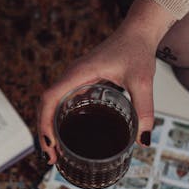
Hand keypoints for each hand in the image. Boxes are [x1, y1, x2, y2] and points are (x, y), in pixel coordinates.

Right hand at [38, 0, 174, 163]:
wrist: (138, 31)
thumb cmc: (137, 49)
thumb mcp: (143, 81)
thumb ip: (144, 109)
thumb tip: (144, 139)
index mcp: (79, 73)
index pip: (50, 98)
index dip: (45, 122)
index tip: (49, 143)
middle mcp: (72, 75)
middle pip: (46, 104)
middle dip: (44, 131)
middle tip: (51, 157)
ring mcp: (74, 78)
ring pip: (52, 103)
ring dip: (49, 126)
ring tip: (54, 151)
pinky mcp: (81, 80)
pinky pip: (62, 101)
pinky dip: (59, 118)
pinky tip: (66, 133)